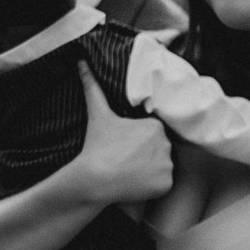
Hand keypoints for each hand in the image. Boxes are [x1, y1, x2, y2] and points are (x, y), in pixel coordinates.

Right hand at [60, 63, 174, 207]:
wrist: (94, 178)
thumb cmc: (97, 146)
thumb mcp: (98, 114)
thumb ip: (93, 88)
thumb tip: (81, 62)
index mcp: (156, 126)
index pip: (153, 134)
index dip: (139, 141)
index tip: (125, 147)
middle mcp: (166, 143)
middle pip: (160, 150)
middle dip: (146, 155)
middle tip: (126, 160)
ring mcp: (168, 165)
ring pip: (163, 167)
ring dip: (151, 170)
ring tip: (130, 172)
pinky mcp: (166, 184)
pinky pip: (164, 185)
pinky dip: (153, 186)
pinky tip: (136, 183)